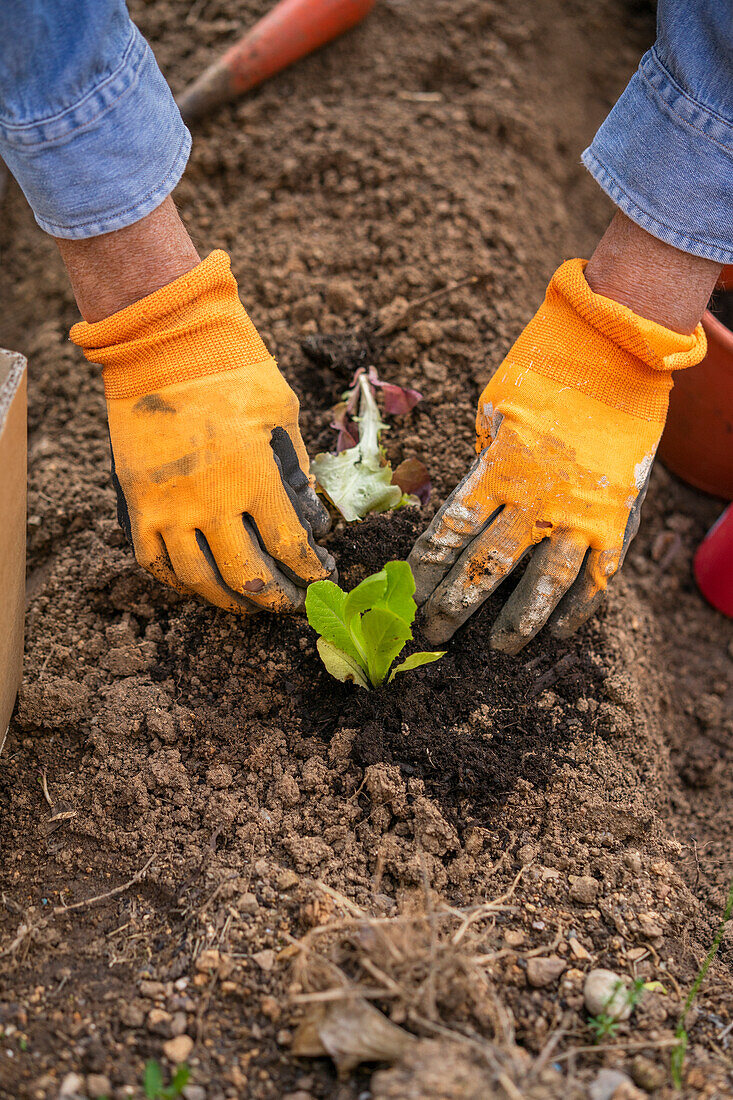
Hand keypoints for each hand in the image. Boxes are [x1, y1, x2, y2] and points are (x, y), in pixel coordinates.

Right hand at [71, 250, 334, 612]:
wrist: (163, 340)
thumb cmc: (232, 368)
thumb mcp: (282, 411)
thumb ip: (295, 466)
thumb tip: (308, 514)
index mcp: (255, 476)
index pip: (289, 547)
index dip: (309, 571)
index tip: (321, 578)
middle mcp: (211, 501)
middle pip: (246, 577)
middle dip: (274, 599)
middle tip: (288, 603)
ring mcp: (168, 506)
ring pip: (198, 579)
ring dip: (227, 601)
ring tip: (246, 604)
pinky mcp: (136, 501)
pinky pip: (152, 561)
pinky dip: (175, 581)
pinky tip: (195, 583)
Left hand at [409, 247, 709, 652]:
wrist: (614, 352)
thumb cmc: (542, 374)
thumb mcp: (493, 411)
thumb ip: (482, 463)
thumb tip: (468, 505)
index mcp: (495, 471)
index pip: (448, 534)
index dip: (425, 571)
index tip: (408, 596)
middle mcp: (533, 499)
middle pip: (484, 567)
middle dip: (455, 605)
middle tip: (434, 633)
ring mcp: (579, 514)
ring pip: (543, 584)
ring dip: (518, 621)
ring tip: (498, 648)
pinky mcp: (617, 519)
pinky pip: (597, 576)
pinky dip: (579, 608)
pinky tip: (560, 631)